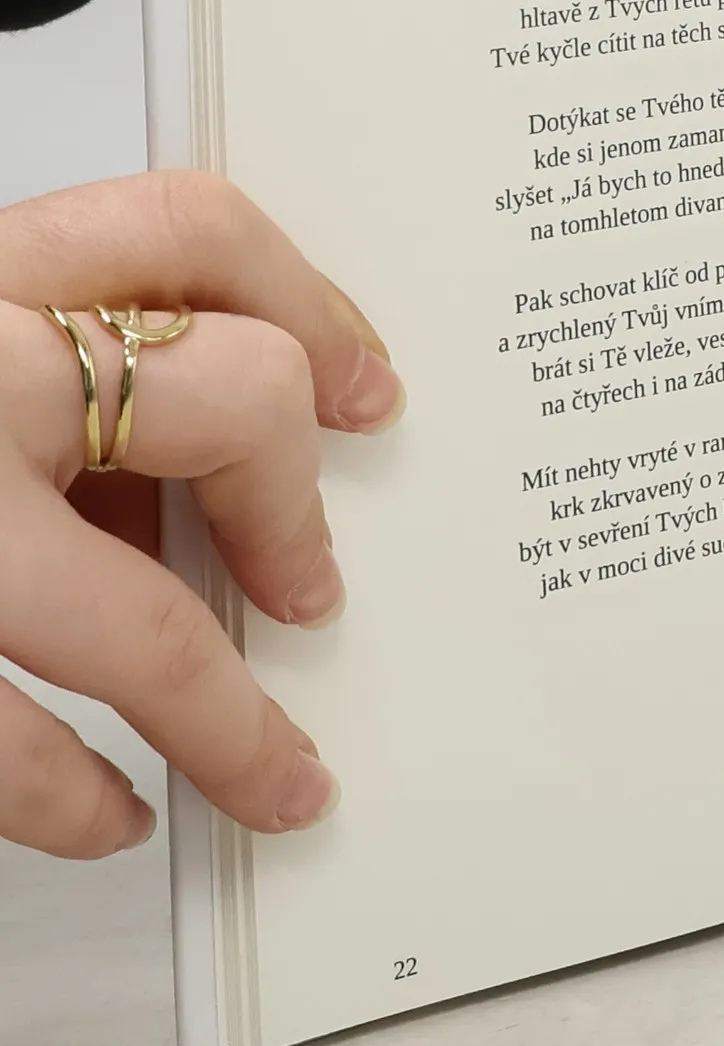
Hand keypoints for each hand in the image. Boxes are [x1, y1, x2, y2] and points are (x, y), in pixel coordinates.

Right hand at [0, 174, 404, 858]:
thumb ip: (46, 375)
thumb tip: (182, 480)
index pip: (184, 232)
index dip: (304, 303)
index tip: (366, 390)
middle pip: (223, 401)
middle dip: (292, 512)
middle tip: (316, 594)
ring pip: (142, 622)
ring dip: (225, 721)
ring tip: (276, 774)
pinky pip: (7, 742)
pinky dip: (71, 798)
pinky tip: (109, 813)